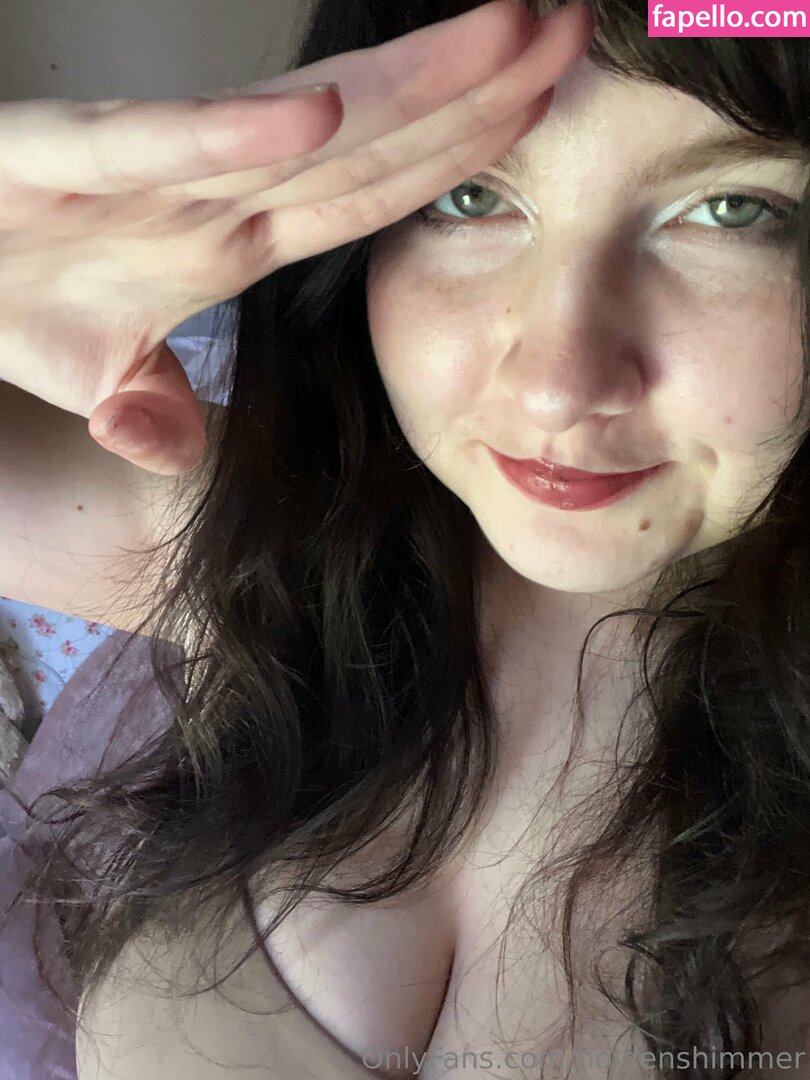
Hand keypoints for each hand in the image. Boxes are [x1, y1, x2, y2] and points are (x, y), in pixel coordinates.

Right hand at [0, 0, 592, 474]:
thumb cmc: (5, 299)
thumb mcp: (97, 374)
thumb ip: (160, 404)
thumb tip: (177, 444)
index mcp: (235, 239)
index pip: (377, 192)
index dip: (463, 153)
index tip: (549, 107)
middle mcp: (210, 194)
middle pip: (369, 142)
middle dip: (475, 89)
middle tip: (578, 31)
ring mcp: (140, 177)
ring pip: (291, 124)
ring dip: (402, 82)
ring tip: (510, 30)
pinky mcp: (48, 165)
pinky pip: (152, 148)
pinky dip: (227, 137)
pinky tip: (318, 113)